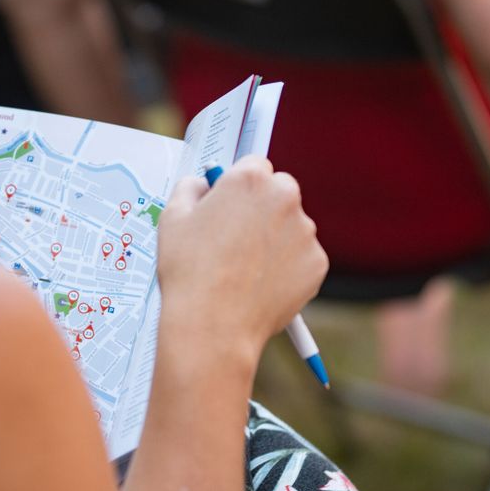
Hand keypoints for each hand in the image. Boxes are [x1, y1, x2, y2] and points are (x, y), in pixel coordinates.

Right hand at [157, 156, 327, 364]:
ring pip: (291, 226)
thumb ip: (190, 188)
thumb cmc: (190, 272)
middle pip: (279, 191)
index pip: (254, 164)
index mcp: (250, 179)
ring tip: (244, 268)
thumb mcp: (172, 218)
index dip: (238, 185)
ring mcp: (305, 232)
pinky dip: (286, 267)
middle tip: (236, 237)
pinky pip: (301, 258)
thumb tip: (202, 184)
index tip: (231, 202)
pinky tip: (259, 283)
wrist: (213, 326)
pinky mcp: (316, 264)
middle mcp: (284, 198)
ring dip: (275, 238)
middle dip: (262, 207)